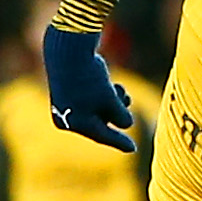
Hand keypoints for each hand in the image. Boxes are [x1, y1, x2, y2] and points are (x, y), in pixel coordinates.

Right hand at [41, 24, 136, 153]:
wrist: (68, 51)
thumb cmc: (90, 78)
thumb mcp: (110, 99)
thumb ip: (121, 117)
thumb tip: (126, 124)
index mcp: (76, 124)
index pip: (103, 136)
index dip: (120, 142)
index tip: (133, 149)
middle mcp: (68, 118)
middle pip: (102, 124)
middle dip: (117, 112)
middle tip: (123, 100)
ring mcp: (68, 107)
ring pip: (100, 112)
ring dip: (115, 103)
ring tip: (118, 88)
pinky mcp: (72, 94)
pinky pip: (93, 103)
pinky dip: (106, 96)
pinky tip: (114, 85)